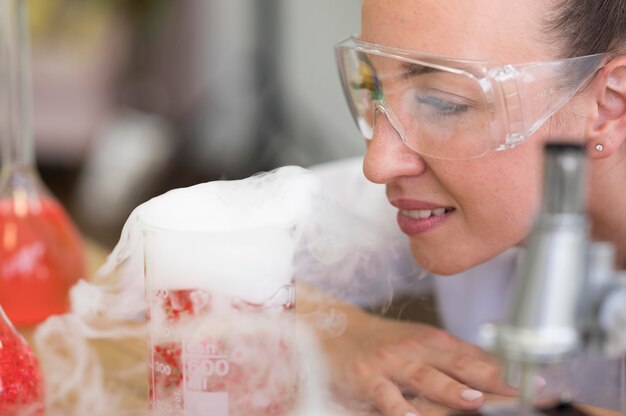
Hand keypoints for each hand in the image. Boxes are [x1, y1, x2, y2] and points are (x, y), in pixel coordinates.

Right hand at [315, 309, 517, 414]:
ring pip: (425, 378)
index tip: (538, 382)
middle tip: (519, 391)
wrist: (336, 331)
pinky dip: (398, 407)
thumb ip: (455, 357)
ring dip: (450, 389)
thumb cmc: (384, 342)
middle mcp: (417, 350)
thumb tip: (496, 369)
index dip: (508, 371)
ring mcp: (392, 364)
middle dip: (491, 378)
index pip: (478, 358)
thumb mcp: (421, 343)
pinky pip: (385, 396)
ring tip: (473, 399)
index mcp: (435, 342)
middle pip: (459, 365)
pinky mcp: (368, 379)